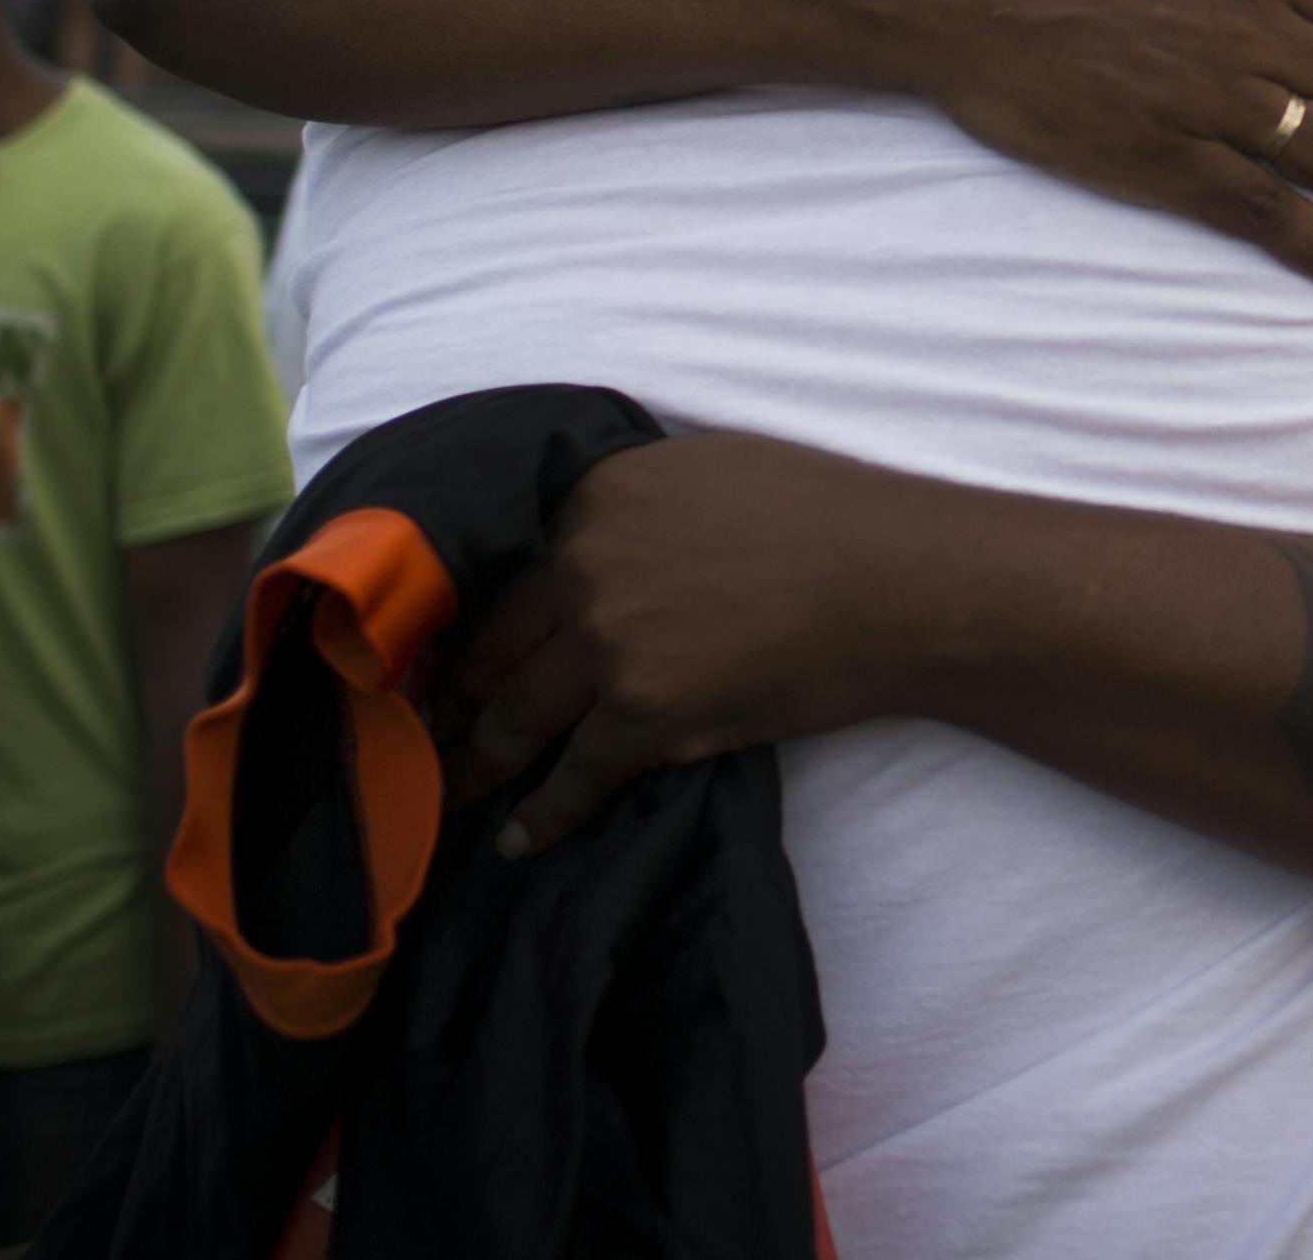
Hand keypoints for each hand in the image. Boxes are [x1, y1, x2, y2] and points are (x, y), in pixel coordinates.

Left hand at [434, 436, 918, 857]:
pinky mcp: (644, 714)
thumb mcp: (709, 472)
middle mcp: (584, 566)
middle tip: (415, 737)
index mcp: (595, 500)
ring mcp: (608, 643)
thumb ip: (633, 508)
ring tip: (442, 795)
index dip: (466, 624)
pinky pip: (573, 776)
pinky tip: (518, 841)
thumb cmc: (825, 515)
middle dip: (447, 702)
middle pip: (491, 648)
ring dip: (473, 765)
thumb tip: (597, 542)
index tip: (440, 661)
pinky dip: (542, 815)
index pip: (506, 573)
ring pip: (514, 718)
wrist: (897, 579)